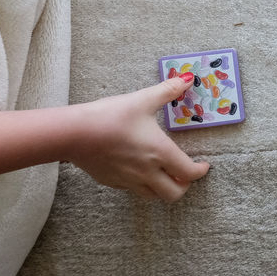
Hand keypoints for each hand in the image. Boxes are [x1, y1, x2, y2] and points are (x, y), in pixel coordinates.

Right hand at [67, 78, 210, 201]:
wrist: (73, 133)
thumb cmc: (111, 115)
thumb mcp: (142, 100)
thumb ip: (167, 90)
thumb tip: (186, 79)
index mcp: (160, 152)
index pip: (189, 173)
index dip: (200, 171)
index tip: (203, 165)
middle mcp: (147, 172)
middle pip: (174, 194)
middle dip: (184, 185)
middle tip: (185, 172)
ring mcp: (128, 180)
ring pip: (153, 196)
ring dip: (164, 188)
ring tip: (165, 174)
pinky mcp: (112, 182)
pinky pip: (133, 190)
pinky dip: (144, 185)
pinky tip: (140, 170)